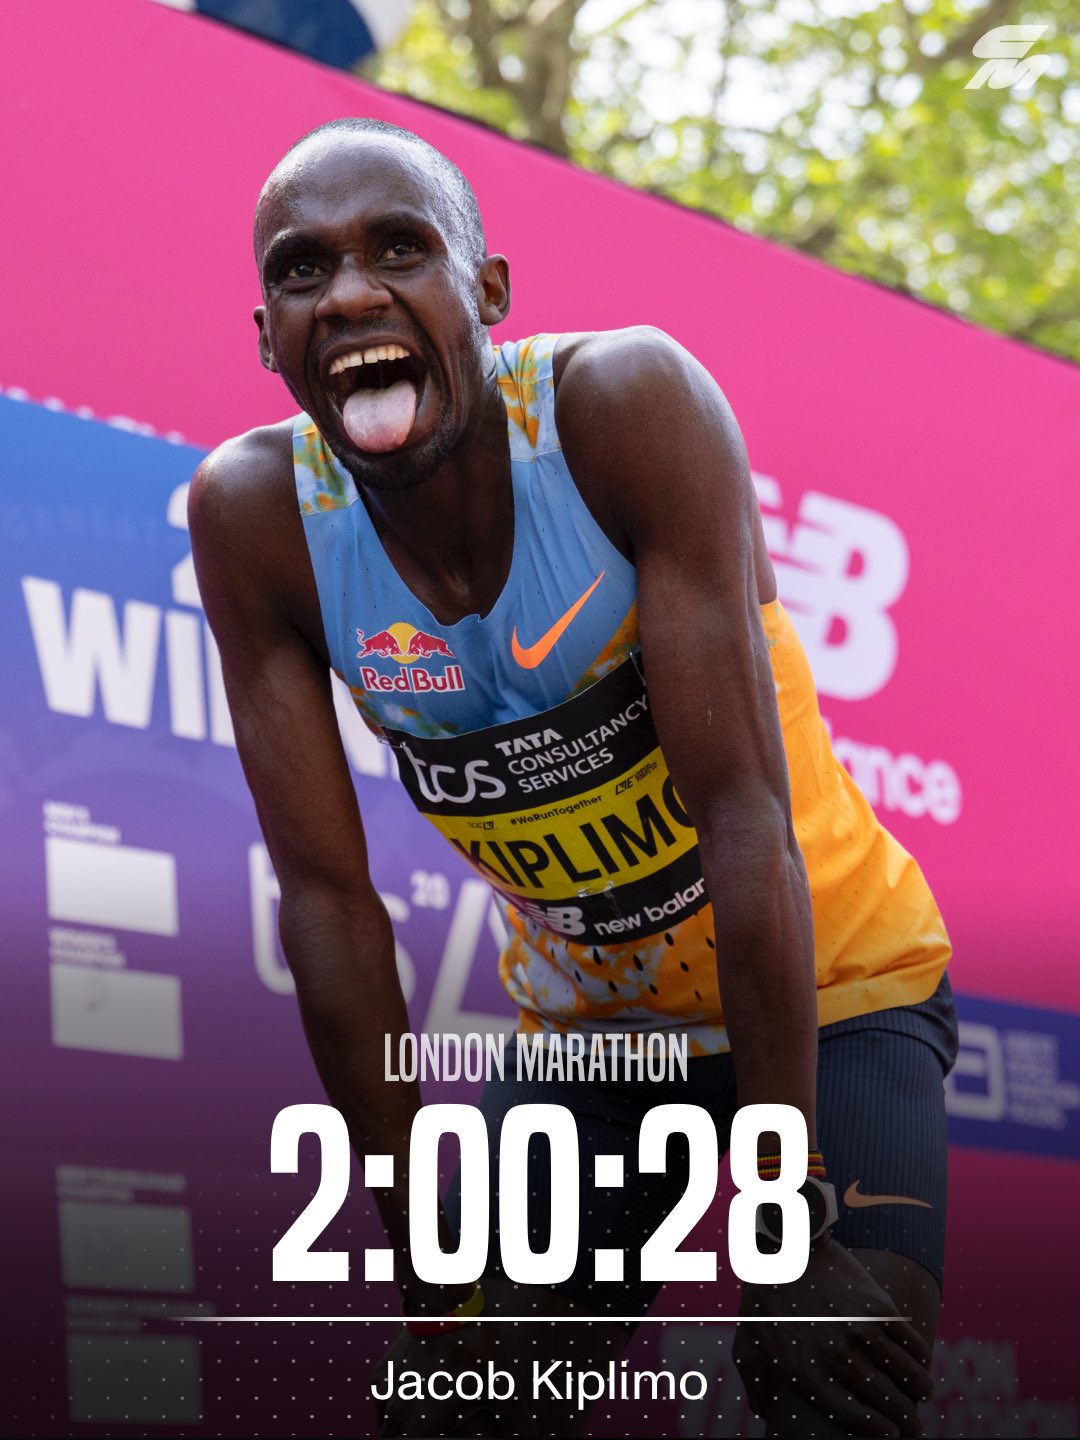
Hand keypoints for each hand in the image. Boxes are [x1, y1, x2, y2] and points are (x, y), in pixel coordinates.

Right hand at [372, 1319, 540, 1438]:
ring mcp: (385, 1396)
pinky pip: (383, 1404)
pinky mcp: (380, 1377)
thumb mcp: (503, 1388)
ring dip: (403, 1428)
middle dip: (412, 1439)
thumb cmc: (474, 1351)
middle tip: (434, 1430)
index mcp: (422, 1429)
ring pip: (386, 1428)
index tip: (438, 1439)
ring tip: (427, 1414)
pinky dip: (396, 1407)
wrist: (443, 1305)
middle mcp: (396, 1417)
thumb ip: (518, 1424)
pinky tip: (418, 1394)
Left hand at [734, 1238, 933, 1437]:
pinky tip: (922, 1362)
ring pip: (905, 1374)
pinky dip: (921, 1356)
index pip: (853, 1417)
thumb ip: (755, 1382)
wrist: (784, 1246)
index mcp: (808, 1373)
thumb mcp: (747, 1343)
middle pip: (886, 1401)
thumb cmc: (764, 1298)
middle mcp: (837, 1356)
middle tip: (914, 1426)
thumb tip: (767, 1413)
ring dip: (920, 1390)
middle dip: (906, 1419)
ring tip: (924, 1395)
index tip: (891, 1434)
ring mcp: (860, 1330)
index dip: (878, 1429)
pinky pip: (909, 1340)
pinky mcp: (877, 1306)